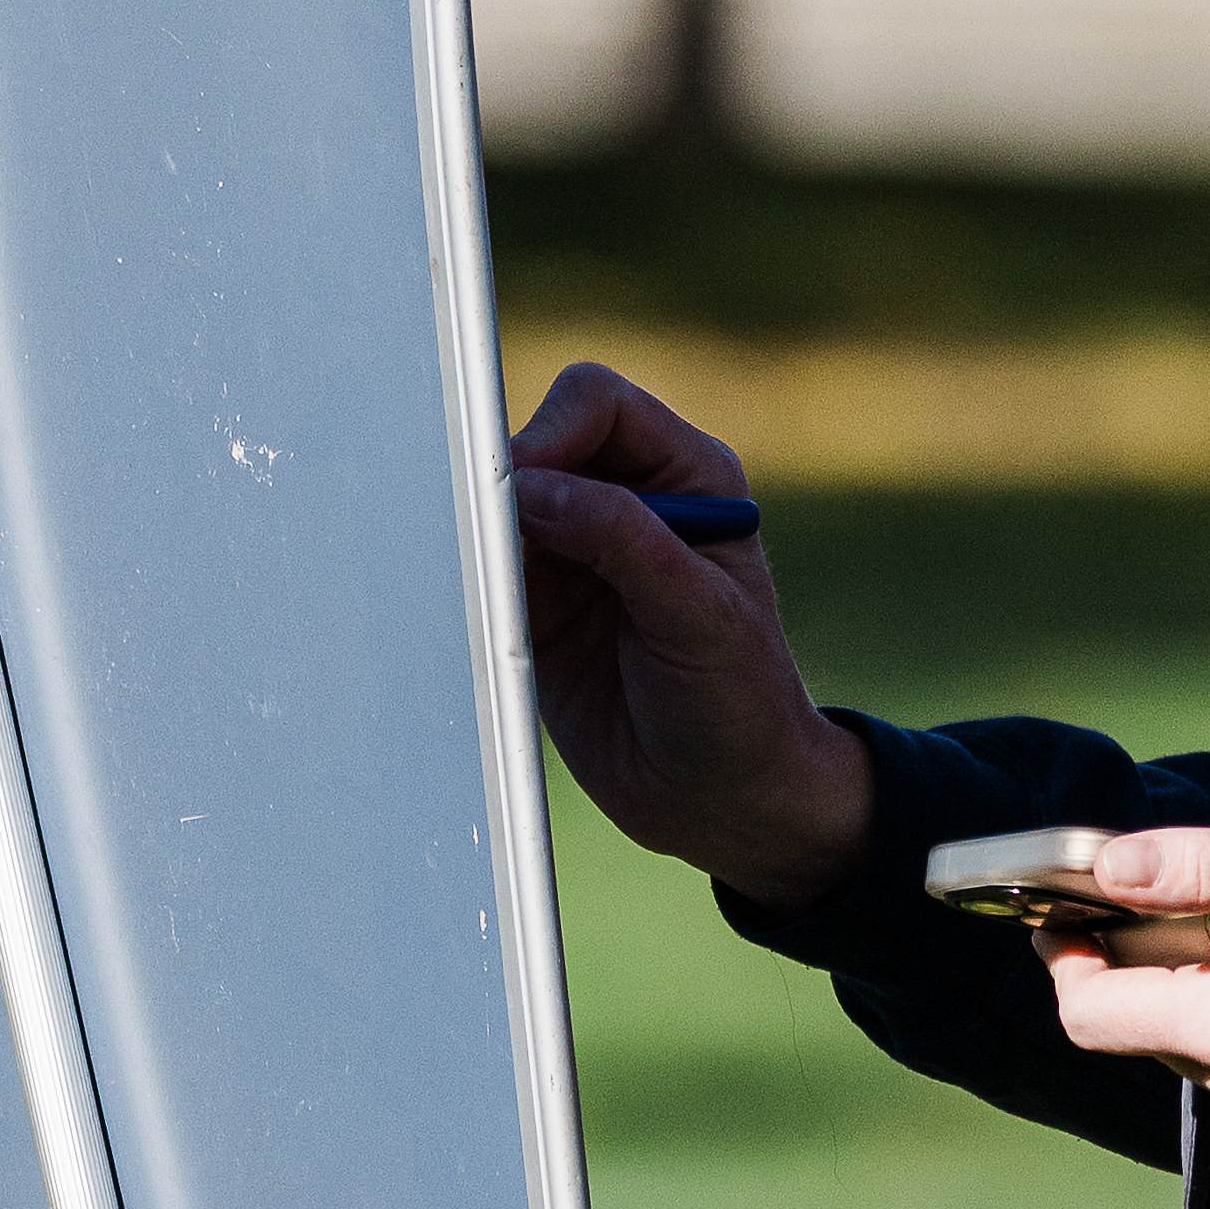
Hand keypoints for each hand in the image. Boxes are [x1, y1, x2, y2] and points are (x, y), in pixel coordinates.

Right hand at [501, 363, 867, 904]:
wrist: (723, 801)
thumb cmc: (741, 703)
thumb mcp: (700, 616)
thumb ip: (625, 540)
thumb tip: (532, 488)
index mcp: (685, 477)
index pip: (598, 407)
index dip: (551, 433)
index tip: (522, 492)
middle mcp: (624, 502)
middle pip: (534, 446)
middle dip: (504, 486)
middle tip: (489, 546)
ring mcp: (573, 556)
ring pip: (495, 510)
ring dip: (479, 540)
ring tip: (494, 598)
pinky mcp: (533, 609)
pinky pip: (479, 574)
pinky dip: (468, 587)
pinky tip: (484, 626)